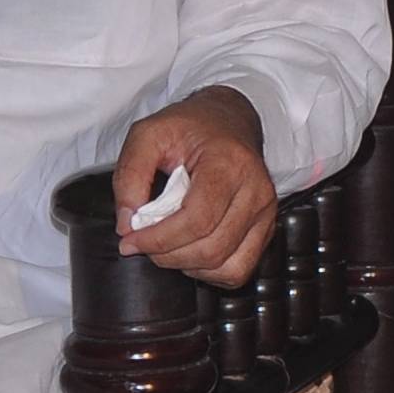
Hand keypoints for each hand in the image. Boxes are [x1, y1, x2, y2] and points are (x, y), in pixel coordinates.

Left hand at [113, 85, 279, 283]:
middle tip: (143, 243)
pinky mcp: (265, 228)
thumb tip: (128, 225)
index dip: (159, 239)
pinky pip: (239, 268)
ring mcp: (265, 212)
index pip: (198, 220)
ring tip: (166, 246)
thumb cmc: (189, 128)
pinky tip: (191, 252)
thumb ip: (130, 176)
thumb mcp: (147, 135)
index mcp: (229, 164)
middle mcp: (256, 191)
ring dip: (187, 265)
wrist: (228, 121)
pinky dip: (210, 271)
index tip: (130, 239)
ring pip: (227, 265)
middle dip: (167, 255)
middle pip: (212, 248)